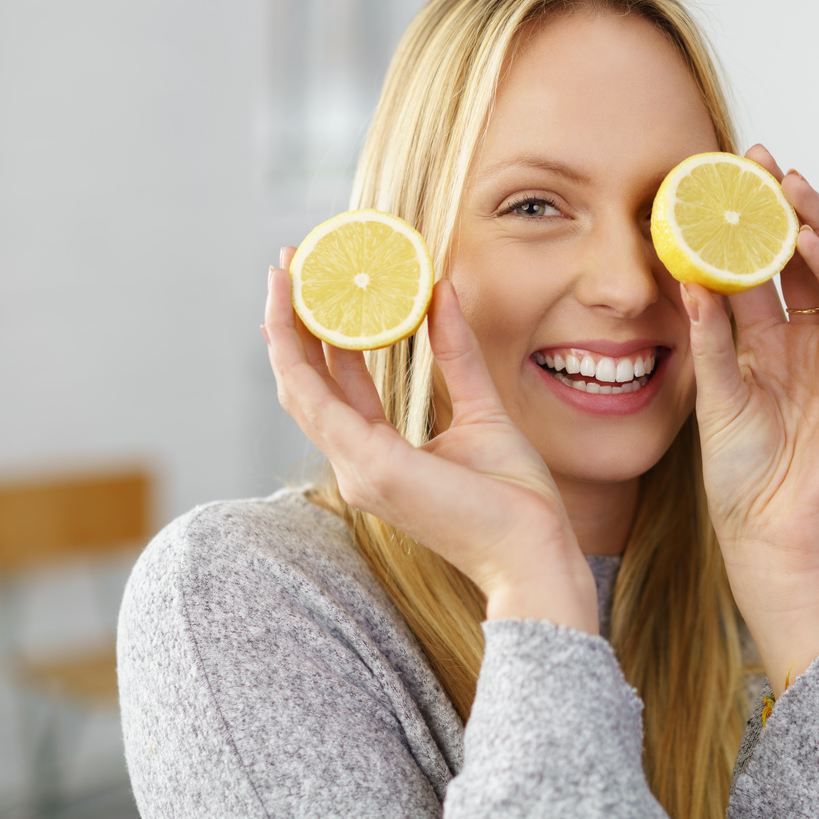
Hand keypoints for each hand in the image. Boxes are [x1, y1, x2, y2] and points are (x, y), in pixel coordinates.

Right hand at [264, 250, 598, 633]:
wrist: (533, 553)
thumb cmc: (515, 500)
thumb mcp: (482, 408)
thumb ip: (457, 354)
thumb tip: (442, 292)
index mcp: (378, 456)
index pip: (333, 388)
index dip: (317, 337)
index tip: (313, 288)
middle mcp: (356, 465)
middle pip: (304, 384)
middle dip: (290, 322)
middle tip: (287, 265)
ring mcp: (357, 469)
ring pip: (298, 388)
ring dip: (284, 328)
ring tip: (284, 274)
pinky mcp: (371, 467)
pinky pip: (320, 402)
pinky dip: (302, 354)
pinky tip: (304, 312)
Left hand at [683, 145, 818, 694]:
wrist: (771, 537)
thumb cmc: (740, 476)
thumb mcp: (713, 395)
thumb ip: (708, 338)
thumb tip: (686, 278)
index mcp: (767, 344)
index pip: (759, 268)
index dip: (745, 224)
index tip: (723, 176)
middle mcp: (807, 341)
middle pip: (799, 258)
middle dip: (782, 206)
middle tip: (759, 157)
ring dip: (813, 223)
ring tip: (787, 180)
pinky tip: (810, 236)